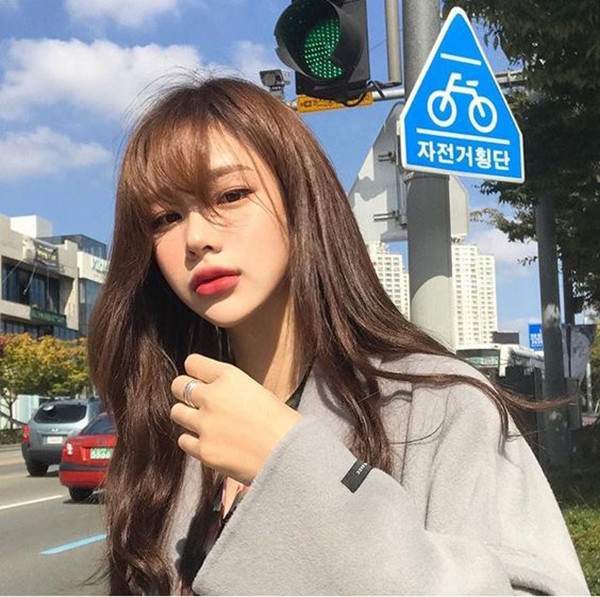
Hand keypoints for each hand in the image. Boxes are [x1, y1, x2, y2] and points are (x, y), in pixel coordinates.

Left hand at [170, 353, 303, 484]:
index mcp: (229, 376)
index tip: (200, 379)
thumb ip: (230, 389)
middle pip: (178, 385)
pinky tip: (209, 442)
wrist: (290, 454)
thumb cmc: (281, 423)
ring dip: (187, 416)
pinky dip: (192, 441)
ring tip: (204, 424)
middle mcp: (213, 396)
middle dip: (184, 392)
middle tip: (196, 402)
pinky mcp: (203, 450)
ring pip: (176, 412)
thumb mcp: (256, 391)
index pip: (192, 362)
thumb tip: (210, 390)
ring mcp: (205, 424)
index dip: (195, 371)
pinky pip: (183, 439)